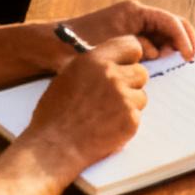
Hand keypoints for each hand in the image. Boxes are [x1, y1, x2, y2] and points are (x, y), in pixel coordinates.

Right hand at [27, 37, 150, 170]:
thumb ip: (95, 66)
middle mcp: (112, 75)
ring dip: (129, 105)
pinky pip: (137, 116)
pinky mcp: (131, 120)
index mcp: (95, 60)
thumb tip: (115, 62)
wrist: (53, 148)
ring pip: (141, 96)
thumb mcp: (69, 76)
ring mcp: (123, 98)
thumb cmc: (55, 114)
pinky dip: (126, 123)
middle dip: (130, 84)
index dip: (129, 59)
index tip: (124, 67)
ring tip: (105, 116)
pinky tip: (106, 128)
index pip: (131, 46)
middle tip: (112, 98)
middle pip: (141, 72)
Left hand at [66, 0, 194, 63]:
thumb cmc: (74, 47)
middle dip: (184, 38)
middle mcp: (134, 14)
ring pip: (163, 32)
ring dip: (173, 45)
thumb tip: (156, 52)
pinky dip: (161, 50)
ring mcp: (131, 24)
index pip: (169, 21)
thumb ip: (135, 50)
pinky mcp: (127, 35)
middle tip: (191, 58)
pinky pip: (151, 40)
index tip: (188, 55)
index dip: (183, 38)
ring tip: (177, 62)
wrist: (50, 46)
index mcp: (132, 12)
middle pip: (170, 23)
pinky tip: (160, 64)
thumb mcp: (108, 50)